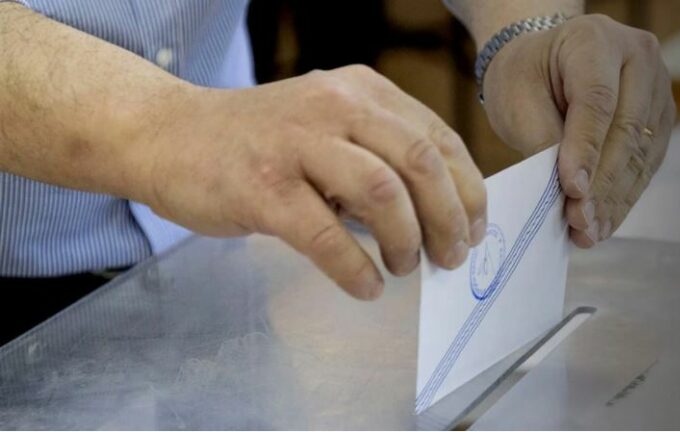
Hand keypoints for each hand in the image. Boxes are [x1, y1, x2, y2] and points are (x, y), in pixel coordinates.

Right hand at [136, 65, 486, 299]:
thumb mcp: (327, 124)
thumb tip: (436, 214)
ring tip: (405, 266)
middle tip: (449, 255)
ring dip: (406, 239)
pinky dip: (354, 267)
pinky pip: (324, 234)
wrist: (170, 135)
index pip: (436, 136)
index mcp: (359, 90)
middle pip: (419, 160)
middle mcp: (333, 106)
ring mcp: (295, 144)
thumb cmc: (259, 140)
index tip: (474, 226)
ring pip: (380, 190)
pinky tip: (366, 285)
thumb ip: (377, 153)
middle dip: (448, 217)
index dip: (467, 188)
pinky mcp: (261, 187)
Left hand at [481, 14, 674, 246]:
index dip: (586, 149)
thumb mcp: (517, 97)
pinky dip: (623, 196)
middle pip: (626, 130)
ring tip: (589, 231)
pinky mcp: (659, 119)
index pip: (597, 101)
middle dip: (601, 184)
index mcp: (596, 40)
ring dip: (614, 199)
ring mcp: (656, 88)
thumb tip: (567, 190)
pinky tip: (604, 222)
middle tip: (579, 222)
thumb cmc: (524, 75)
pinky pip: (645, 162)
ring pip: (640, 152)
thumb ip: (542, 137)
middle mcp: (638, 58)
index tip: (572, 190)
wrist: (542, 62)